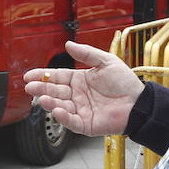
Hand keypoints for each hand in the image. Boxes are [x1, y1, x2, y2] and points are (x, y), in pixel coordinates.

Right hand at [22, 40, 143, 136]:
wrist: (139, 102)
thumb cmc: (125, 83)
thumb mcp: (106, 61)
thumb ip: (87, 53)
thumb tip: (68, 44)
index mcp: (79, 80)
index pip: (57, 77)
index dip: (43, 76)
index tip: (29, 75)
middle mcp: (77, 96)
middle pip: (55, 91)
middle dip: (41, 89)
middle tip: (30, 87)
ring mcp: (80, 110)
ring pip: (60, 106)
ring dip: (49, 102)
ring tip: (41, 98)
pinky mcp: (86, 124)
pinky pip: (71, 121)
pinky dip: (63, 117)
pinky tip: (56, 110)